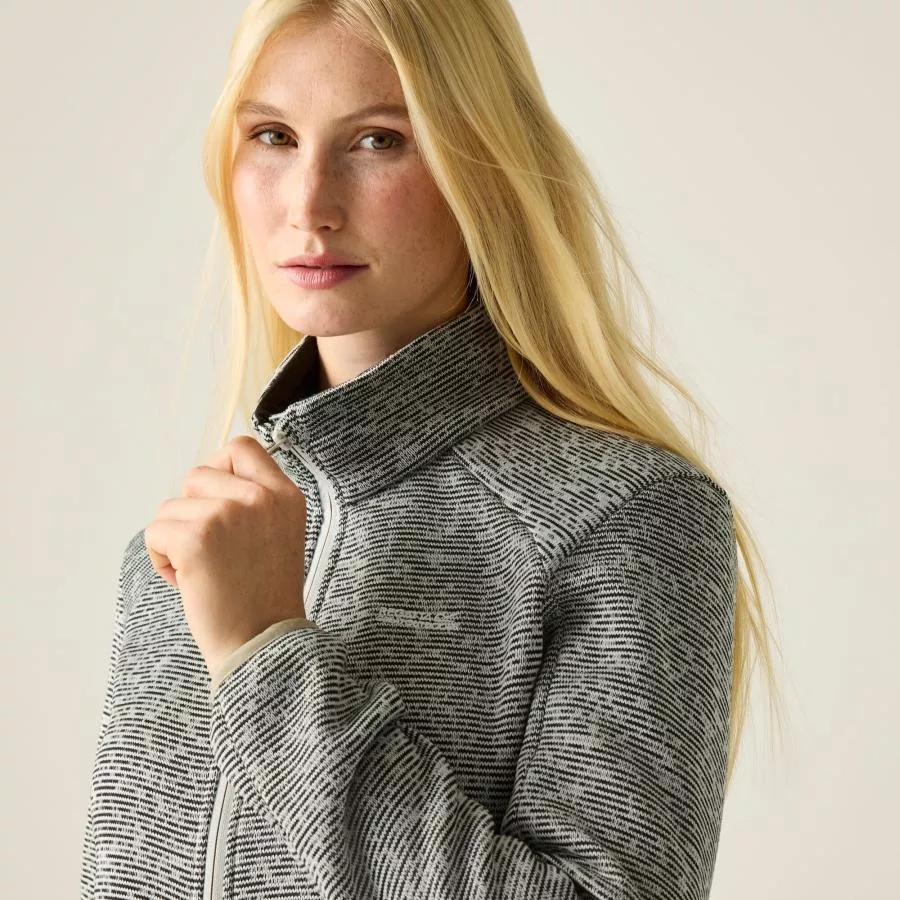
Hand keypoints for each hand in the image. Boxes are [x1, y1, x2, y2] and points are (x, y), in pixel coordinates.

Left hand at [144, 435, 307, 678]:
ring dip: (175, 538)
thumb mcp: (281, 534)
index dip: (220, 470)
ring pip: (172, 505)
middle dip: (193, 511)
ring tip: (201, 570)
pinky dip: (161, 559)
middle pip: (198, 474)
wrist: (262, 644)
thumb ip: (255, 501)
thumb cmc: (265, 597)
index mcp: (286, 495)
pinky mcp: (196, 537)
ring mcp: (228, 514)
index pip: (241, 448)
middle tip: (211, 550)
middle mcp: (260, 497)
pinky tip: (187, 581)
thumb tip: (207, 479)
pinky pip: (155, 531)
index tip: (218, 503)